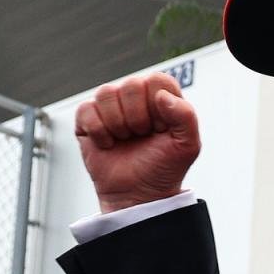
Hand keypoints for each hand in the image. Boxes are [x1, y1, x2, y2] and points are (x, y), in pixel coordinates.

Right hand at [75, 72, 200, 212]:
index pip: (157, 80)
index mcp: (162, 98)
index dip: (158, 105)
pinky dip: (99, 132)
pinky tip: (109, 144)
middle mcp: (136, 98)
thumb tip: (162, 96)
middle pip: (131, 84)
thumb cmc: (164, 168)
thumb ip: (186, 116)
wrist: (138, 194)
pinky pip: (86, 109)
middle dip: (138, 118)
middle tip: (142, 136)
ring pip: (106, 93)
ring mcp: (111, 107)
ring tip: (126, 139)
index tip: (161, 128)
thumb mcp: (188, 146)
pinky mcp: (88, 119)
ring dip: (118, 124)